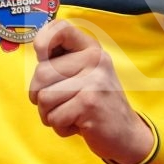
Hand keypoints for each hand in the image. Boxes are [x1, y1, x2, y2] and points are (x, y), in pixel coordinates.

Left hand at [28, 19, 153, 163]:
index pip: (60, 28)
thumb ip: (62, 62)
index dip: (42, 40)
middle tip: (60, 104)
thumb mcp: (84, 76)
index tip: (42, 57)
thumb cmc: (94, 105)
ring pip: (44, 98)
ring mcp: (94, 81)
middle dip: (40, 96)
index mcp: (90, 49)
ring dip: (50, 115)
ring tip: (70, 115)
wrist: (127, 135)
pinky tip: (78, 125)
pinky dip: (61, 128)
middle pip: (41, 73)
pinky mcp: (90, 103)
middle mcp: (94, 59)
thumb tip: (36, 48)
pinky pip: (54, 117)